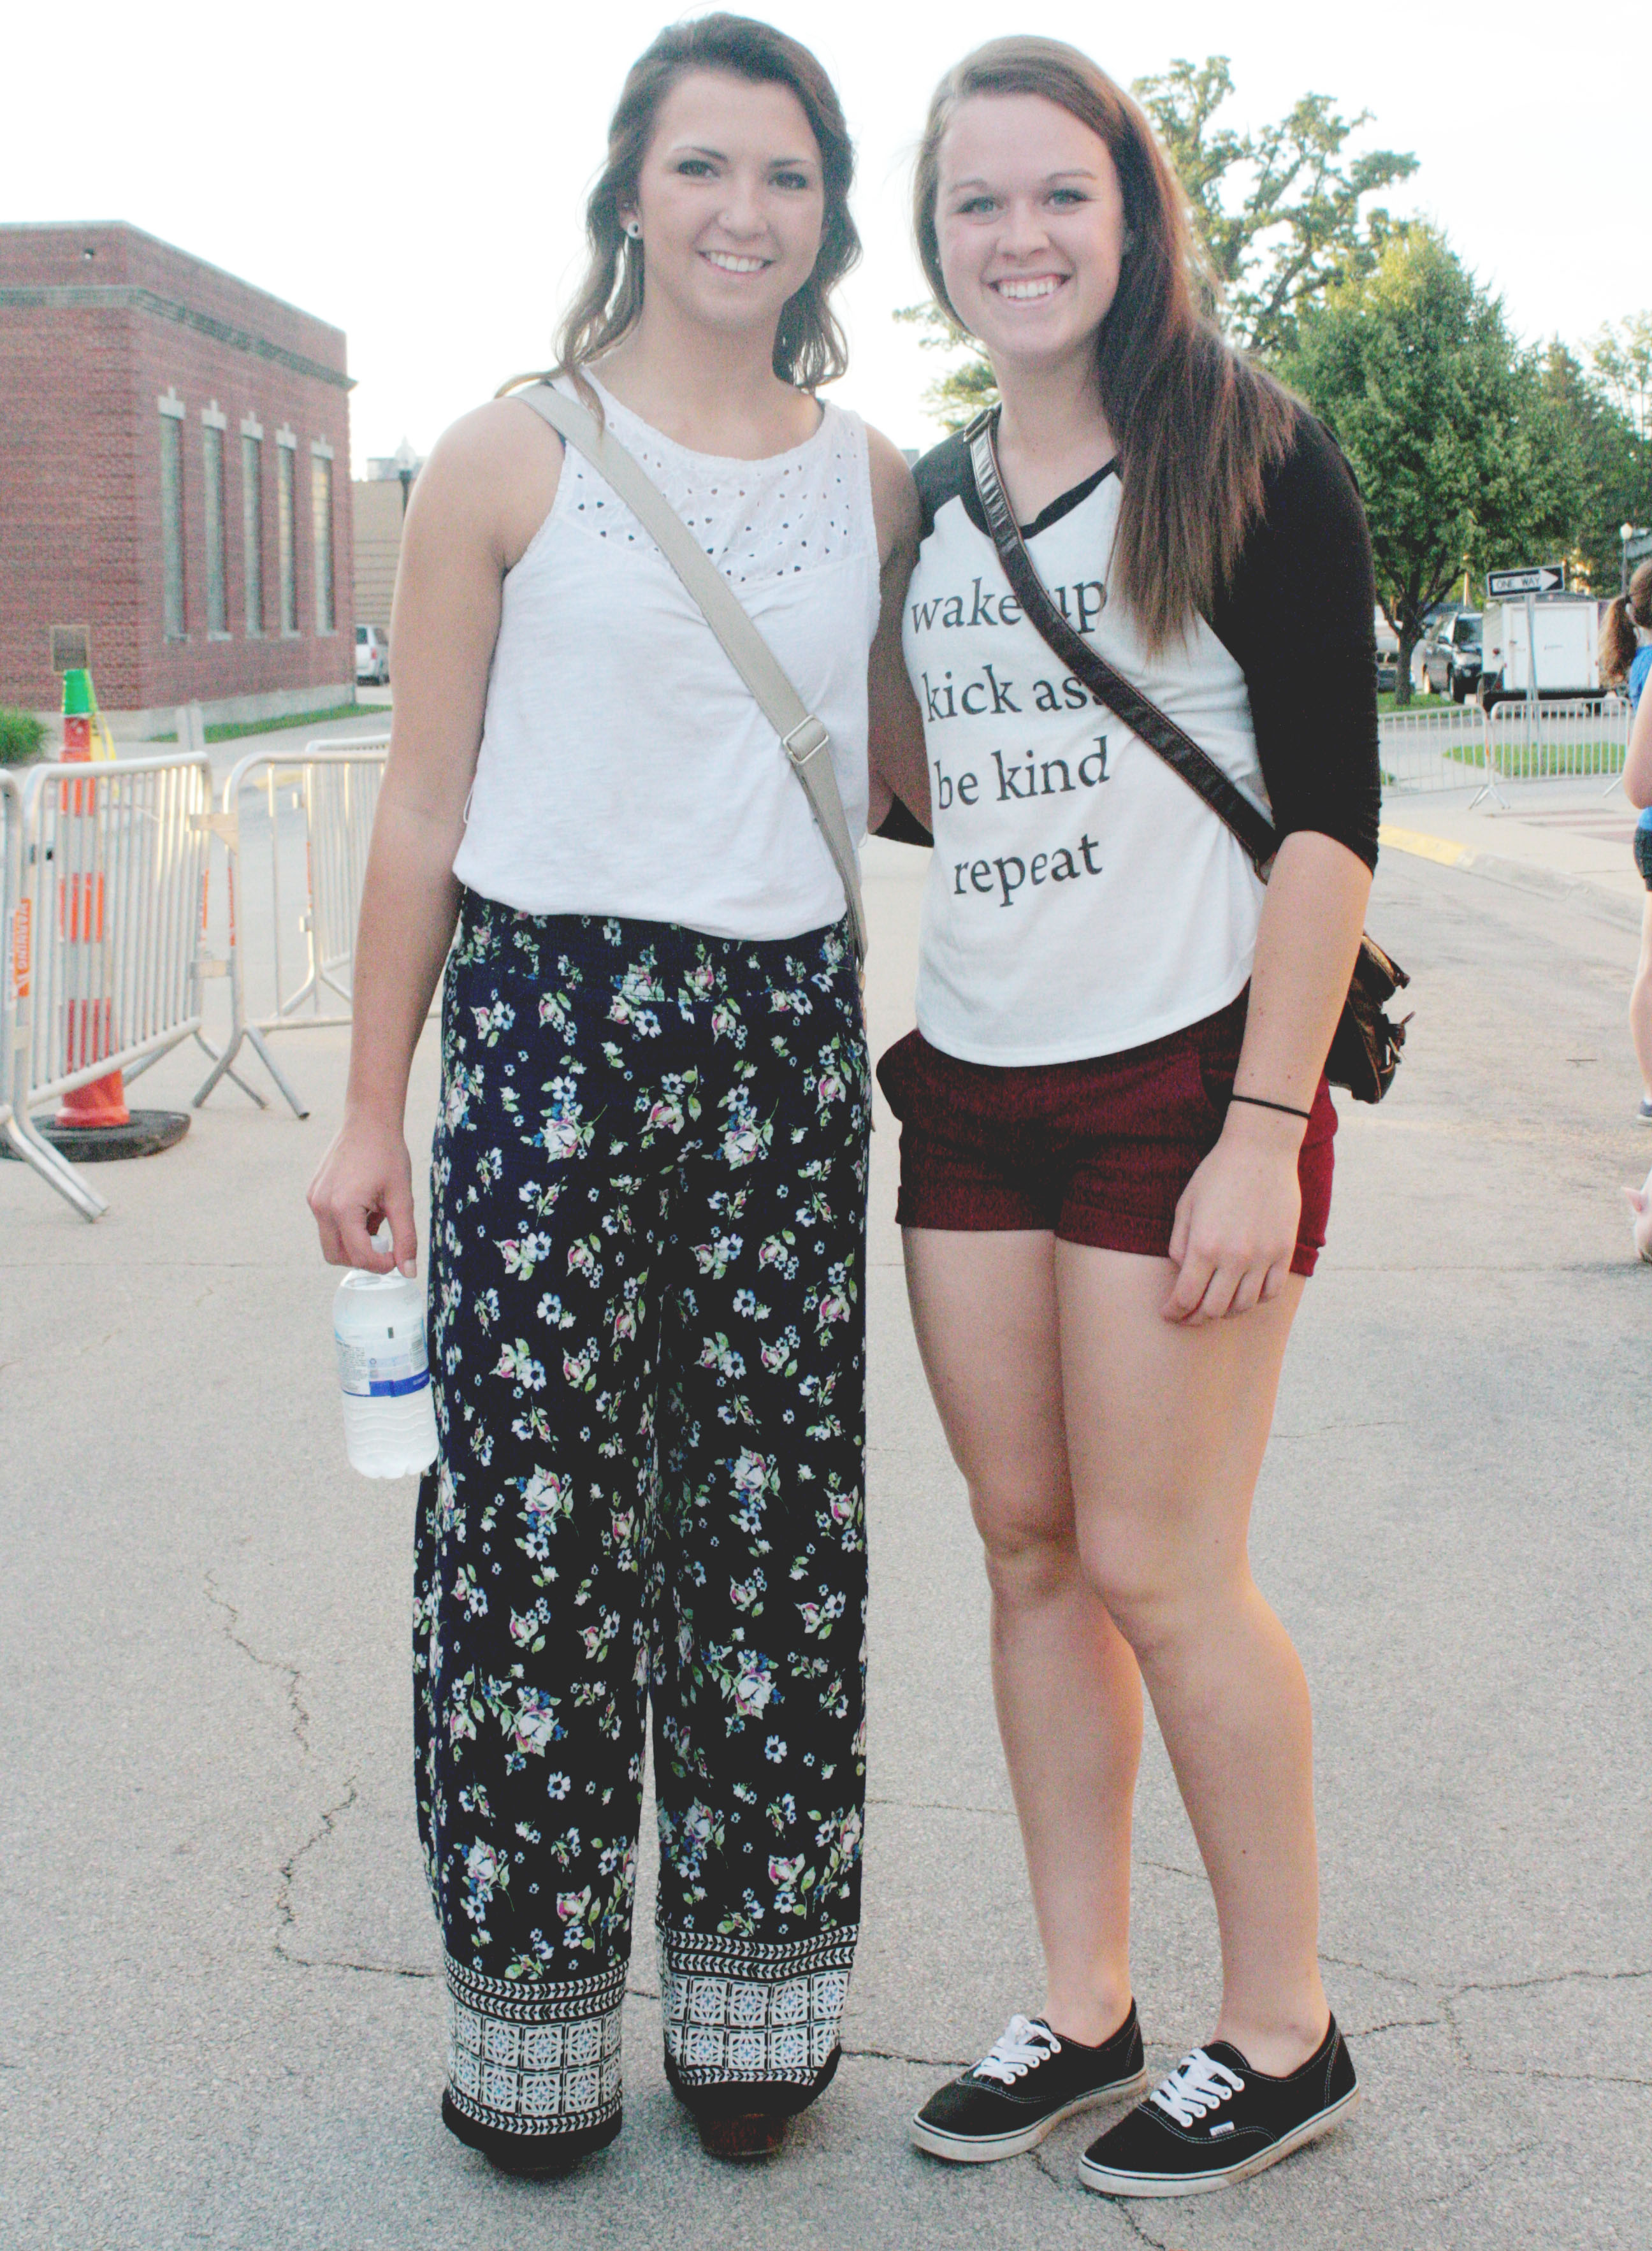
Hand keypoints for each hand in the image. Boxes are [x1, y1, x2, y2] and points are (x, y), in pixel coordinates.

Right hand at [307, 1111, 416, 1274]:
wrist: (368, 1122)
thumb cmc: (387, 1154)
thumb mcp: (402, 1199)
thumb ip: (406, 1238)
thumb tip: (409, 1271)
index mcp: (342, 1208)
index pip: (359, 1256)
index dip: (382, 1265)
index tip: (398, 1258)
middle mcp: (321, 1206)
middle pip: (337, 1256)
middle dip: (363, 1259)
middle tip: (386, 1244)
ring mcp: (314, 1200)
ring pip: (331, 1242)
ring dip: (354, 1242)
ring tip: (377, 1218)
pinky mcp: (313, 1194)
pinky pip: (327, 1224)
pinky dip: (346, 1227)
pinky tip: (366, 1207)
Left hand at [1163, 1108, 1301, 1323]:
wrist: (1261, 1150)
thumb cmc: (1217, 1174)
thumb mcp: (1186, 1205)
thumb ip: (1180, 1244)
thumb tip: (1184, 1273)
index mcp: (1204, 1246)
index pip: (1185, 1297)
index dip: (1174, 1312)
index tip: (1169, 1314)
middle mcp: (1234, 1257)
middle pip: (1213, 1309)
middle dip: (1196, 1317)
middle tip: (1189, 1314)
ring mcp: (1263, 1257)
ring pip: (1244, 1306)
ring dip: (1226, 1311)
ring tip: (1216, 1304)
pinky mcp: (1284, 1252)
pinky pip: (1271, 1292)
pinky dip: (1256, 1299)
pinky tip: (1245, 1292)